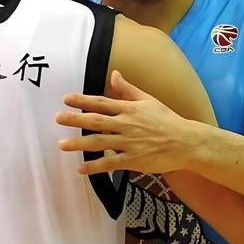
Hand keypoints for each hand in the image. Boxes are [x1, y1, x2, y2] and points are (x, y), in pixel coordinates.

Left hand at [56, 70, 207, 173]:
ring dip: (79, 143)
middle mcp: (126, 124)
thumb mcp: (148, 100)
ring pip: (99, 143)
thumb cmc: (167, 119)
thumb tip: (114, 74)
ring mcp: (129, 143)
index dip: (82, 100)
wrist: (186, 142)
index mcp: (129, 109)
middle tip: (57, 118)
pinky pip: (110, 163)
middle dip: (75, 119)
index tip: (66, 99)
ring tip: (61, 144)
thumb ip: (128, 89)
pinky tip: (80, 168)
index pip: (101, 102)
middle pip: (96, 121)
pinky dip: (94, 166)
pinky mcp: (133, 160)